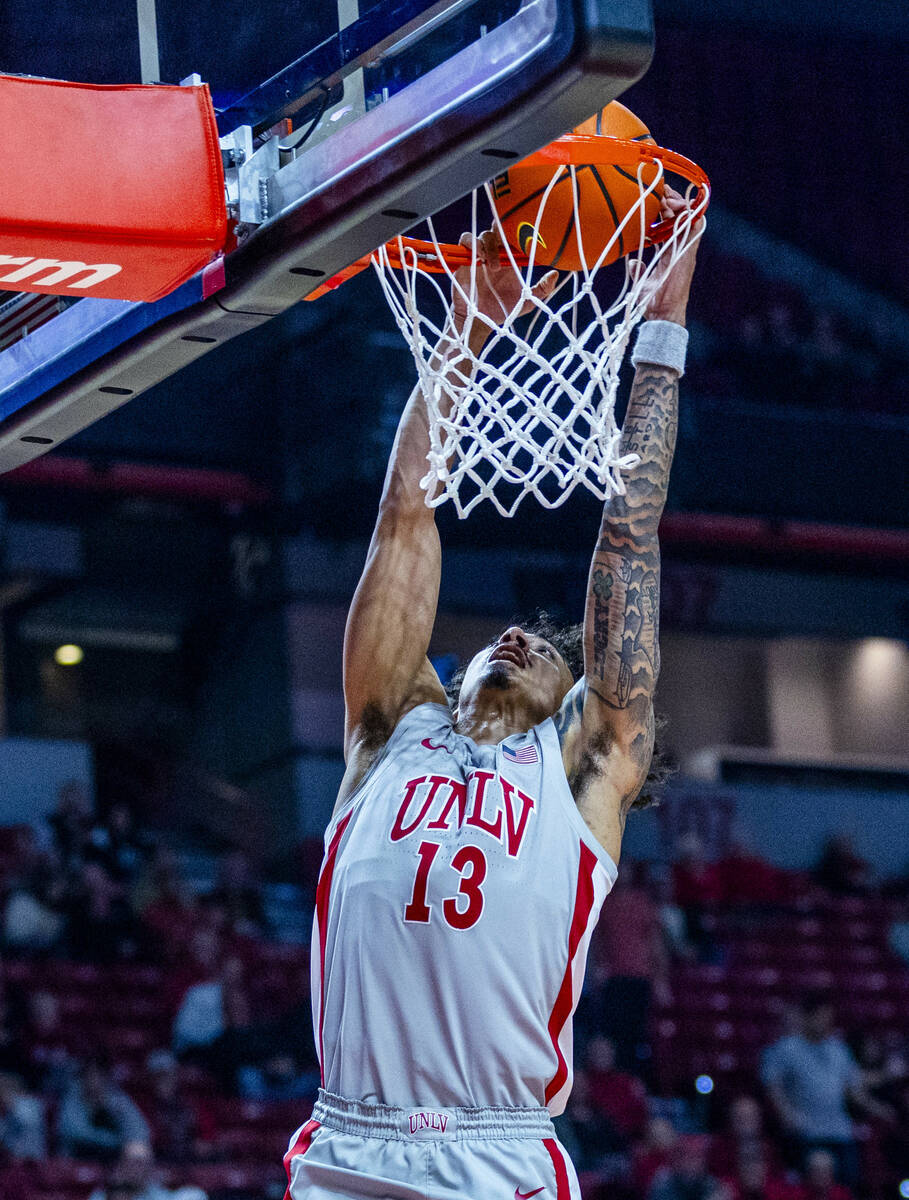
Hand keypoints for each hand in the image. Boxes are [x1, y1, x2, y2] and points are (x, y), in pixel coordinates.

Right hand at [452, 228, 557, 350]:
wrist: (481, 322)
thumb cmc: (504, 311)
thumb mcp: (528, 303)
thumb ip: (542, 289)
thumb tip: (555, 273)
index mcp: (513, 259)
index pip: (515, 236)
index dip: (519, 231)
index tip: (526, 236)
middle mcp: (497, 253)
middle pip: (498, 230)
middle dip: (502, 232)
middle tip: (507, 248)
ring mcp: (481, 256)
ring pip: (483, 235)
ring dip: (489, 246)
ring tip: (493, 265)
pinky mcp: (465, 259)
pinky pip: (466, 241)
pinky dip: (472, 244)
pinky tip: (479, 258)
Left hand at [638, 185, 703, 326]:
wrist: (663, 314)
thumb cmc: (652, 301)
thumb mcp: (642, 281)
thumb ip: (638, 270)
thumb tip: (632, 261)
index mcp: (669, 251)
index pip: (669, 224)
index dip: (664, 208)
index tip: (654, 198)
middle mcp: (679, 248)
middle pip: (681, 216)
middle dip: (672, 200)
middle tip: (661, 191)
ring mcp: (685, 250)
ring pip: (689, 219)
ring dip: (679, 205)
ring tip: (666, 198)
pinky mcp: (689, 255)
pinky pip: (695, 229)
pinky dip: (690, 215)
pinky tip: (679, 207)